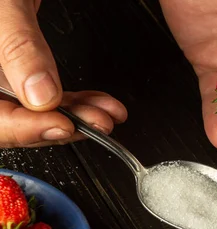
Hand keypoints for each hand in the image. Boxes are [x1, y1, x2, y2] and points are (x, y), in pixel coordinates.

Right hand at [0, 0, 126, 146]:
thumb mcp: (3, 4)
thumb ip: (18, 45)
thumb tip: (41, 95)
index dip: (24, 129)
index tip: (62, 125)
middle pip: (10, 120)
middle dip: (58, 125)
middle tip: (96, 124)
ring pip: (32, 111)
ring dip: (75, 115)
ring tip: (106, 115)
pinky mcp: (15, 66)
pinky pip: (42, 94)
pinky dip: (74, 100)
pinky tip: (98, 103)